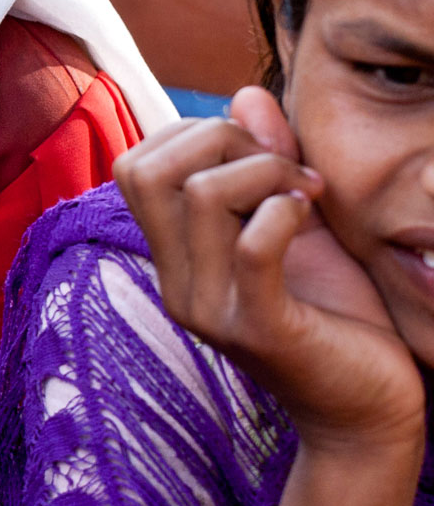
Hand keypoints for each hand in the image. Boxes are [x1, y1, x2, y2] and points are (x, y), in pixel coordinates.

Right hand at [116, 87, 422, 454]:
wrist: (370, 411)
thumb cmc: (337, 317)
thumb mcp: (298, 224)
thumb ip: (267, 161)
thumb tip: (245, 94)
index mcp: (174, 258)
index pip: (136, 164)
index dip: (195, 134)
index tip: (261, 156)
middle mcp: (177, 282)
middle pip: (147, 168)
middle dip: (219, 141)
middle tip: (282, 168)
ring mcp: (209, 308)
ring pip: (199, 194)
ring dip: (265, 173)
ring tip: (306, 195)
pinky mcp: (258, 329)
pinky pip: (253, 245)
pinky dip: (284, 213)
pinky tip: (310, 217)